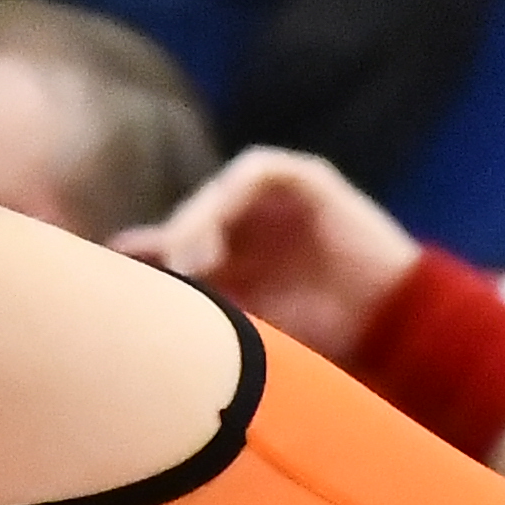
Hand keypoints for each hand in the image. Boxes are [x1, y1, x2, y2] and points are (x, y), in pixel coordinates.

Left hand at [118, 145, 420, 349]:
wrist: (390, 325)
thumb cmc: (322, 334)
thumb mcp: (244, 325)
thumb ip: (198, 308)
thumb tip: (140, 304)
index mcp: (237, 256)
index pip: (178, 238)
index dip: (145, 247)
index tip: (114, 265)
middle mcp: (252, 223)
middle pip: (192, 213)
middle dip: (173, 240)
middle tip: (170, 278)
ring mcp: (279, 199)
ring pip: (218, 192)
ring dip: (198, 220)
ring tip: (193, 264)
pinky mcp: (308, 179)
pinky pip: (257, 169)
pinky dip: (230, 195)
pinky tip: (219, 232)